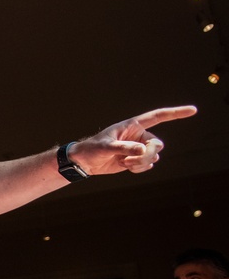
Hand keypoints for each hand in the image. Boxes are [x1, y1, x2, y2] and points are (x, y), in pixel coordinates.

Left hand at [69, 106, 195, 175]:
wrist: (86, 161)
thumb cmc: (93, 148)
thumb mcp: (106, 147)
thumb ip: (124, 148)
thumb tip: (142, 150)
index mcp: (133, 125)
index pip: (158, 116)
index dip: (176, 113)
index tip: (193, 110)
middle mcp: (139, 135)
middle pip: (157, 144)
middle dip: (148, 154)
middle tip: (132, 160)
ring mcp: (139, 148)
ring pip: (154, 156)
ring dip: (141, 163)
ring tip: (124, 162)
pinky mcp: (136, 160)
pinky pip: (148, 165)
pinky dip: (139, 168)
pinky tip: (126, 167)